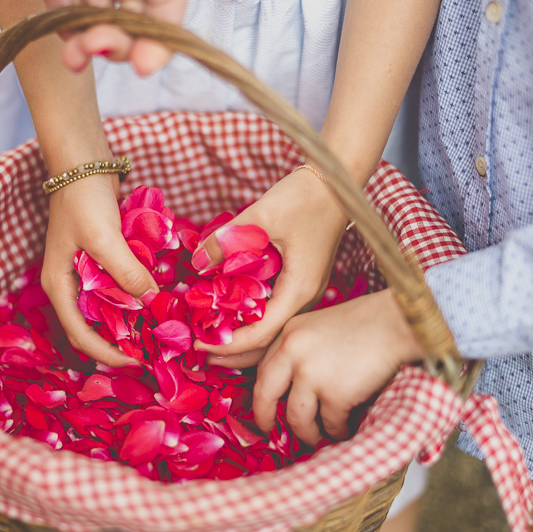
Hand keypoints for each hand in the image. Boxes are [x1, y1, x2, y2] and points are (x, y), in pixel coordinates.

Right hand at [41, 173, 157, 366]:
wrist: (83, 161)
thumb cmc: (84, 199)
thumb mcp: (104, 238)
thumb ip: (126, 271)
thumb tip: (150, 301)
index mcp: (58, 285)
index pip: (80, 335)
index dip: (107, 353)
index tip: (137, 361)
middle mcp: (69, 284)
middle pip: (91, 327)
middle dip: (118, 343)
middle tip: (151, 351)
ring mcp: (84, 271)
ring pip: (106, 309)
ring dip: (129, 321)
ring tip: (157, 330)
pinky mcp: (100, 259)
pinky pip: (117, 288)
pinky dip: (133, 297)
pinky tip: (155, 299)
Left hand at [199, 169, 349, 367]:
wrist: (336, 179)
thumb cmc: (304, 196)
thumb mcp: (260, 215)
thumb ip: (226, 241)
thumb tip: (196, 263)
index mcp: (300, 289)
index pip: (261, 333)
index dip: (228, 344)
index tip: (197, 344)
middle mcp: (306, 296)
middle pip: (269, 340)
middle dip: (234, 352)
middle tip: (199, 352)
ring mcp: (306, 289)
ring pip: (274, 327)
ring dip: (243, 337)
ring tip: (212, 338)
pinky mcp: (302, 279)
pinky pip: (276, 309)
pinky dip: (253, 317)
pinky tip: (231, 313)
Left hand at [252, 289, 421, 445]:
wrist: (400, 323)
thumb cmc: (369, 323)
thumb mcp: (321, 326)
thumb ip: (302, 349)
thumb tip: (292, 388)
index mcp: (289, 332)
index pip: (263, 369)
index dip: (263, 393)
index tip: (264, 408)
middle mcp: (292, 352)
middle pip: (265, 395)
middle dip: (264, 418)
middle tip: (268, 431)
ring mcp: (312, 374)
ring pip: (297, 418)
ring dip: (308, 433)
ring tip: (318, 437)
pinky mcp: (335, 394)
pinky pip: (331, 424)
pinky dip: (339, 429)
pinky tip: (347, 427)